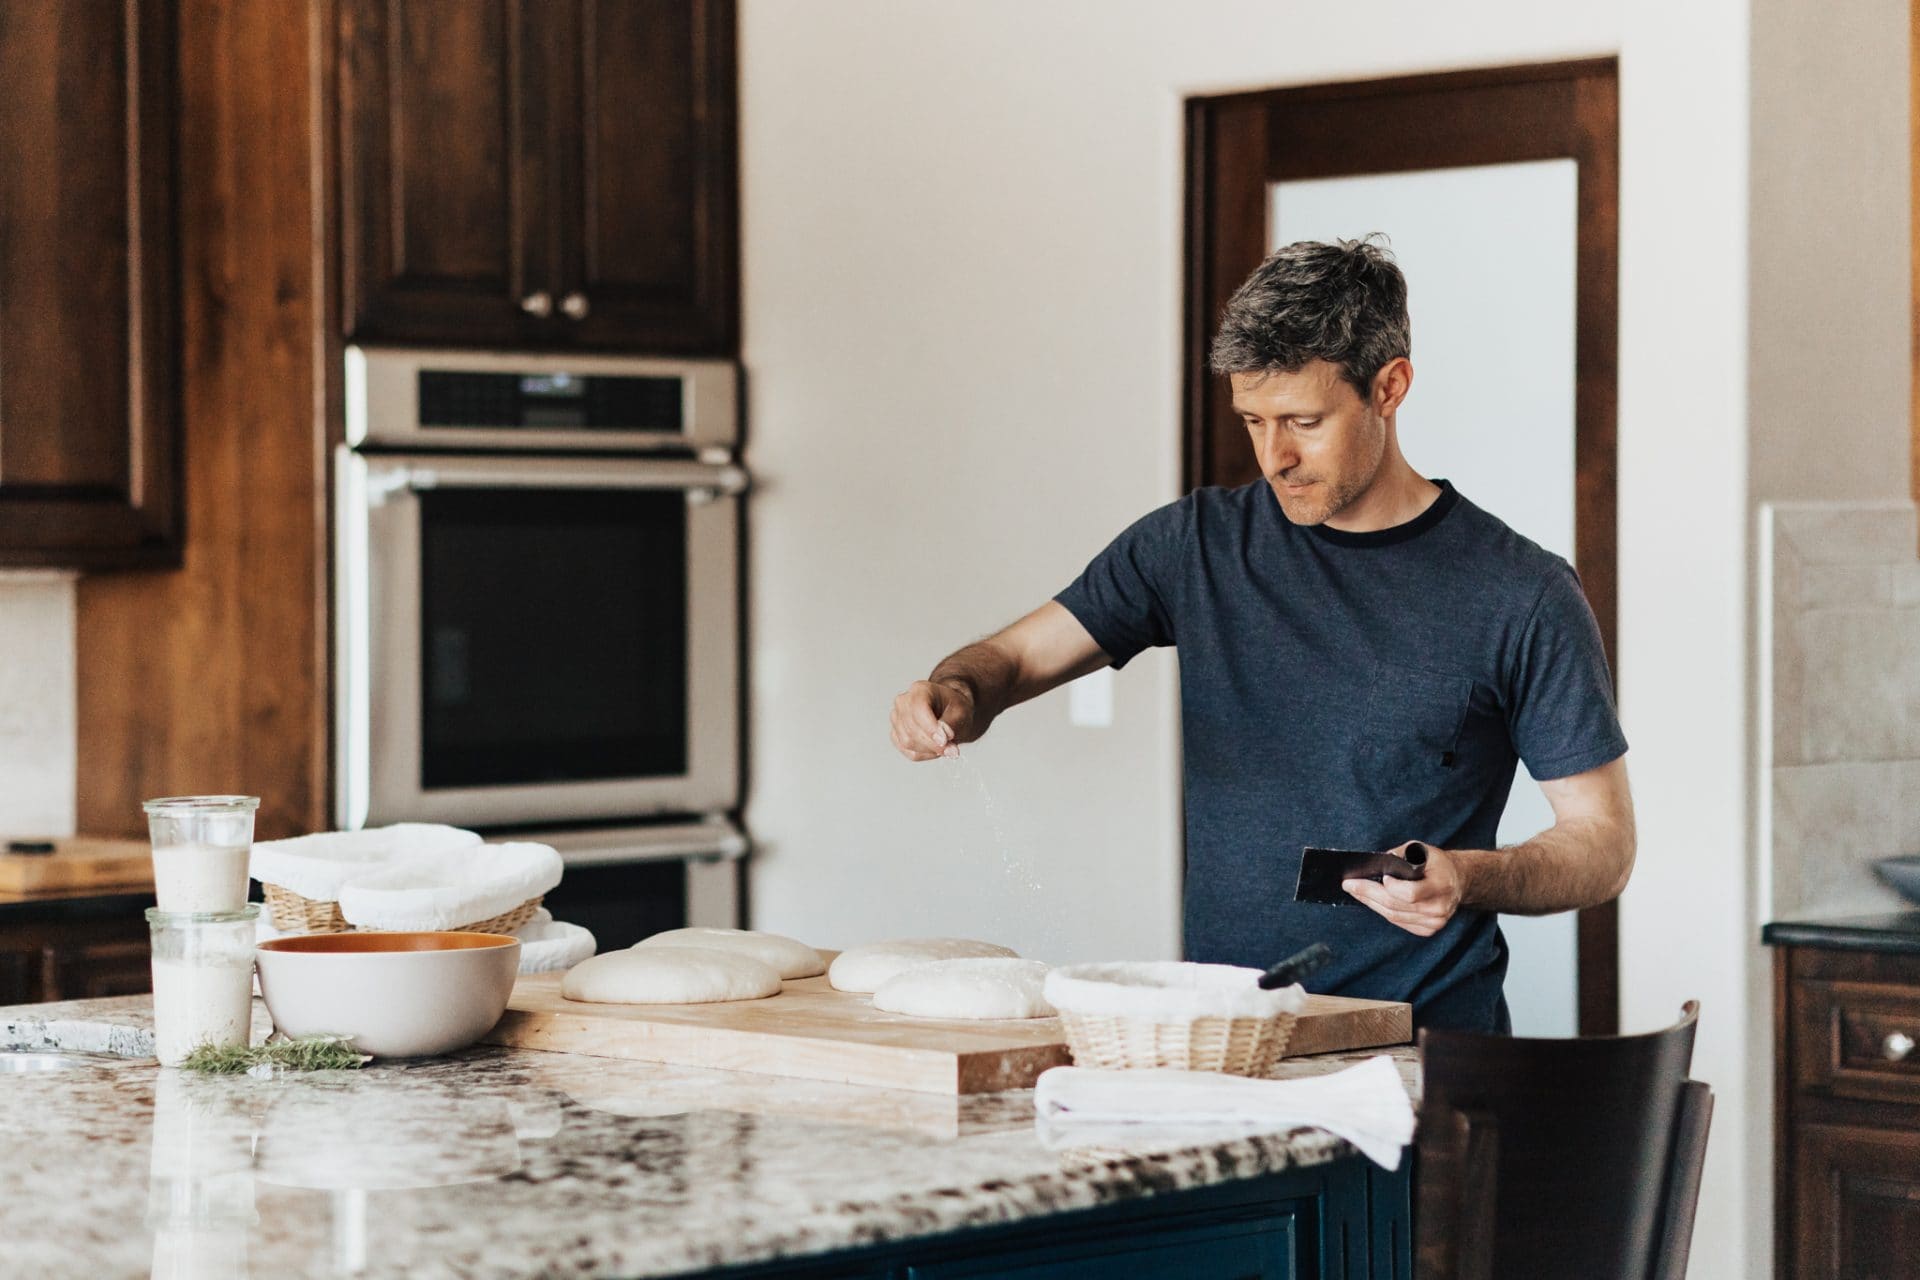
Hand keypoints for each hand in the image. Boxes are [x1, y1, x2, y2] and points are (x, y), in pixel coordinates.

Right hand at [889, 678, 976, 760]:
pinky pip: (908, 751)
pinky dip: (925, 755)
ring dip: (930, 750)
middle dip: (933, 743)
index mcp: (920, 689)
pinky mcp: (896, 735)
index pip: (918, 708)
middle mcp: (903, 702)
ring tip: (946, 747)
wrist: (950, 712)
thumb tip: (942, 738)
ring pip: (908, 742)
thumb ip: (951, 724)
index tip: (945, 740)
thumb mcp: (961, 711)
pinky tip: (936, 749)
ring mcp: (897, 719)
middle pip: (912, 728)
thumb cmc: (954, 707)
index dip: (930, 727)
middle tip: (952, 750)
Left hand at [1342, 842, 1464, 936]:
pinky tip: (1371, 901)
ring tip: (1356, 892)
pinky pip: (1398, 921)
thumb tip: (1376, 864)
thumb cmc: (1437, 863)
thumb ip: (1400, 855)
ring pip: (1393, 915)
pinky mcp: (1428, 929)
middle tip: (1349, 884)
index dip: (1391, 887)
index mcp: (1441, 885)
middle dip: (1368, 893)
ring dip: (1371, 903)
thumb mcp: (1422, 850)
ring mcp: (1434, 922)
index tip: (1379, 876)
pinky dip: (1383, 911)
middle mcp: (1439, 907)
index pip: (1410, 893)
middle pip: (1395, 905)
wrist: (1458, 881)